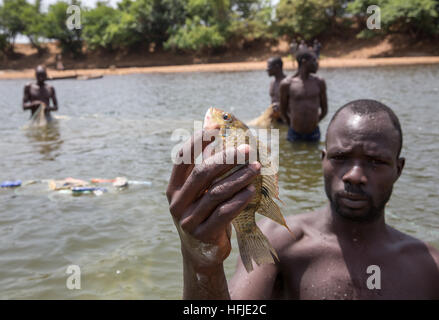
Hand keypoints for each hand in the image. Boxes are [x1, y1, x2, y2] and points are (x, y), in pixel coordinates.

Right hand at [166, 130, 259, 269]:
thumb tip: (224, 143)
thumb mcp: (199, 195)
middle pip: (202, 173)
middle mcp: (177, 203)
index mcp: (173, 188)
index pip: (182, 159)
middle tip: (246, 149)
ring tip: (256, 168)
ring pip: (216, 192)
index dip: (197, 141)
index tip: (216, 128)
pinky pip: (224, 213)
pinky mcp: (203, 234)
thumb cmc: (204, 215)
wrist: (200, 253)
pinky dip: (239, 200)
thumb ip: (206, 173)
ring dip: (239, 177)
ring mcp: (188, 220)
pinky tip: (251, 190)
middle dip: (226, 158)